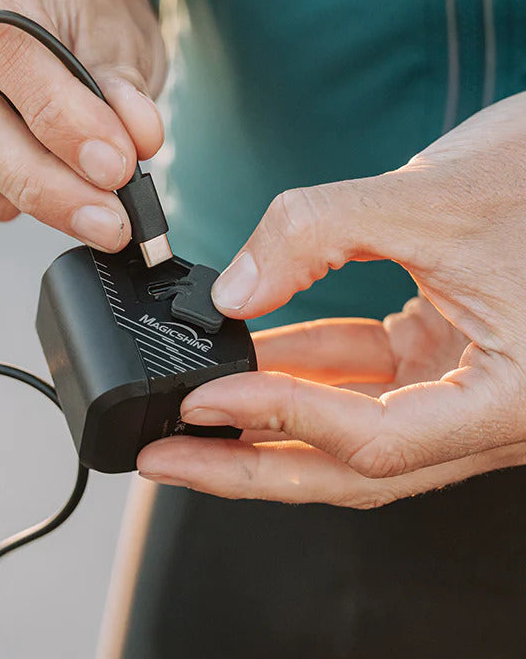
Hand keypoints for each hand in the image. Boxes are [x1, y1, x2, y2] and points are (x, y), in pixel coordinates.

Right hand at [0, 0, 165, 250]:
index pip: (3, 44)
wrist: (44, 1)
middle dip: (39, 181)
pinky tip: (27, 176)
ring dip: (28, 191)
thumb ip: (125, 88)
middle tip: (107, 220)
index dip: (61, 118)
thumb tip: (136, 142)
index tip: (113, 169)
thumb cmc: (78, 8)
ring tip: (80, 181)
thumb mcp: (119, 31)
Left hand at [138, 92, 525, 506]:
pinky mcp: (444, 353)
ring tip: (188, 412)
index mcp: (512, 398)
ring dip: (266, 417)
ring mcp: (463, 384)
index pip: (375, 440)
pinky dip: (301, 370)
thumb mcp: (432, 196)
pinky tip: (247, 354)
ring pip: (348, 427)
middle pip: (348, 463)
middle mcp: (488, 410)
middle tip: (167, 457)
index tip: (202, 399)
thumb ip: (320, 233)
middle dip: (248, 463)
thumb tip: (236, 290)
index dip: (279, 422)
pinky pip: (361, 378)